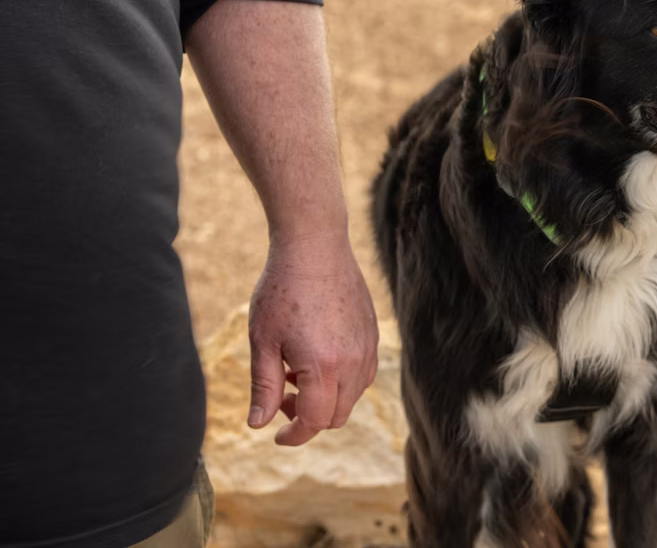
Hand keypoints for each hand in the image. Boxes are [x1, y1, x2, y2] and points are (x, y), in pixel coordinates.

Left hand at [246, 231, 378, 445]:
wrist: (315, 246)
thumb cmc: (282, 290)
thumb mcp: (262, 340)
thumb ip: (262, 386)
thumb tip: (258, 424)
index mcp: (323, 366)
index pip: (315, 421)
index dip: (294, 435)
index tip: (276, 436)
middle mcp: (353, 361)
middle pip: (337, 416)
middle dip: (308, 418)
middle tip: (279, 397)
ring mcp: (368, 347)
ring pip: (352, 396)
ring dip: (325, 398)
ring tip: (294, 373)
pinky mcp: (373, 334)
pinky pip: (363, 374)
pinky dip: (341, 380)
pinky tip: (316, 358)